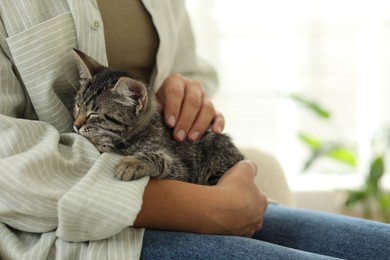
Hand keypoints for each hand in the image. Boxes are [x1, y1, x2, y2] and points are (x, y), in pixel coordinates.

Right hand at [134, 160, 267, 237]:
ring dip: (234, 217)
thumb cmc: (231, 188)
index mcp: (263, 202)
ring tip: (221, 209)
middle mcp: (257, 219)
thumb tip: (252, 167)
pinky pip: (230, 232)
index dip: (246, 189)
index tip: (234, 187)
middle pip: (251, 210)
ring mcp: (245, 231)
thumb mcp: (243, 168)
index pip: (258, 194)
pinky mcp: (232, 239)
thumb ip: (250, 166)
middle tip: (227, 198)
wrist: (215, 210)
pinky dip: (225, 226)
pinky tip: (216, 218)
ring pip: (241, 223)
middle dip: (241, 205)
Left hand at [156, 74, 223, 141]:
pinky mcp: (215, 109)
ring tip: (191, 138)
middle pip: (192, 101)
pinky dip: (219, 123)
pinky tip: (216, 132)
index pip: (175, 92)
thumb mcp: (156, 104)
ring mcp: (205, 97)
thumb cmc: (162, 106)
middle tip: (179, 136)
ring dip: (199, 125)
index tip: (170, 124)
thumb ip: (156, 110)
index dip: (173, 108)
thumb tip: (157, 120)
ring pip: (207, 108)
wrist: (173, 104)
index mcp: (175, 81)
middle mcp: (193, 87)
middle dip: (185, 120)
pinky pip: (219, 115)